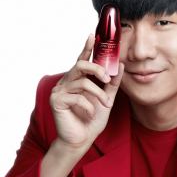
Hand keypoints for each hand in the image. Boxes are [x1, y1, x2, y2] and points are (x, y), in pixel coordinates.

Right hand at [49, 33, 124, 148]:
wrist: (81, 140)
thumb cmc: (91, 120)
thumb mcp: (107, 100)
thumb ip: (112, 84)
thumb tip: (120, 65)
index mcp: (77, 79)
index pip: (82, 60)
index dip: (87, 47)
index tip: (93, 35)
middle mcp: (66, 82)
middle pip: (81, 65)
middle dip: (97, 69)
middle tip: (107, 79)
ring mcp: (59, 91)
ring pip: (82, 82)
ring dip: (98, 93)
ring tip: (105, 104)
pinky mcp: (56, 101)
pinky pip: (76, 97)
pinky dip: (88, 105)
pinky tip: (90, 113)